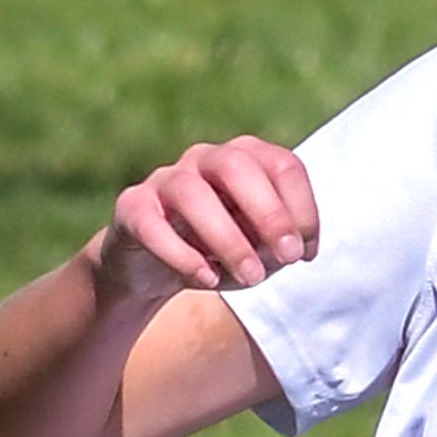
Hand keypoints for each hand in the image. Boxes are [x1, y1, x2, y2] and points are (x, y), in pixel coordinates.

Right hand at [89, 137, 317, 304]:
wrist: (154, 268)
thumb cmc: (220, 251)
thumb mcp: (258, 249)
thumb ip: (277, 244)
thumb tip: (295, 249)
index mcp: (246, 157)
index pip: (283, 165)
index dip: (302, 207)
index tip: (305, 253)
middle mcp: (206, 158)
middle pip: (237, 166)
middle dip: (269, 213)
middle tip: (287, 258)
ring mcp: (165, 179)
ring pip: (193, 195)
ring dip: (229, 240)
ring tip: (252, 278)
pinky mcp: (132, 207)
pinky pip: (153, 226)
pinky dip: (183, 255)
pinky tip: (207, 279)